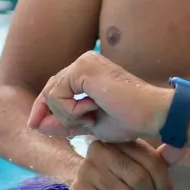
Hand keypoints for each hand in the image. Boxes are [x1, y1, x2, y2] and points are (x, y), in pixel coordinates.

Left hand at [26, 51, 172, 143]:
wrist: (153, 114)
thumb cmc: (130, 120)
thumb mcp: (91, 124)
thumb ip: (65, 123)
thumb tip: (36, 125)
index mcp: (87, 71)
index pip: (54, 89)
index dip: (43, 109)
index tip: (36, 127)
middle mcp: (84, 62)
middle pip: (49, 90)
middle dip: (50, 115)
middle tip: (73, 127)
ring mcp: (83, 62)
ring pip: (51, 94)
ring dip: (67, 115)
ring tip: (92, 118)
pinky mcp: (83, 68)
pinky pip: (57, 95)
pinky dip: (70, 111)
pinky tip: (92, 111)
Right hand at [68, 140, 180, 189]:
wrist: (81, 173)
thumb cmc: (117, 166)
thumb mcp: (137, 156)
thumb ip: (160, 156)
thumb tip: (180, 150)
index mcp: (119, 139)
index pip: (149, 161)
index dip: (163, 181)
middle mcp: (100, 149)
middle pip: (138, 178)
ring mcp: (87, 168)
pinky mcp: (80, 187)